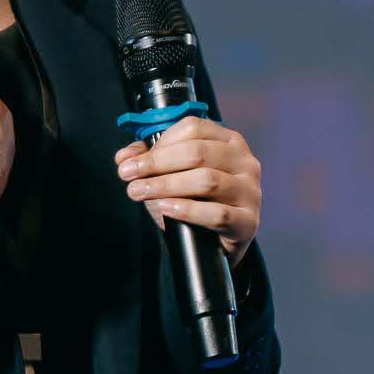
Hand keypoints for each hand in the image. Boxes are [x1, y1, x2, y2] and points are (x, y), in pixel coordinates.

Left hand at [112, 116, 261, 265]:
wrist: (221, 244)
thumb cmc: (200, 202)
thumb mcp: (177, 175)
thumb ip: (151, 161)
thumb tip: (124, 157)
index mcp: (228, 141)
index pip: (193, 129)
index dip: (159, 143)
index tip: (132, 161)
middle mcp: (244, 162)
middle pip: (197, 153)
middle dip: (156, 164)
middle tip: (129, 176)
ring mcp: (249, 191)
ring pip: (206, 181)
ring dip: (166, 185)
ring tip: (139, 192)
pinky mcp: (248, 221)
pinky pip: (217, 214)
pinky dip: (188, 210)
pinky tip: (166, 208)